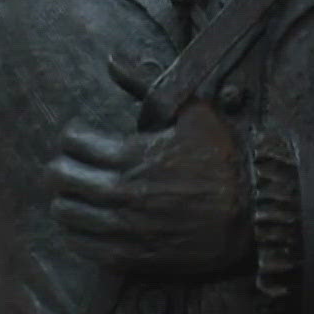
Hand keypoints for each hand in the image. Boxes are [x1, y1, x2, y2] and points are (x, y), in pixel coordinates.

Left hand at [48, 58, 253, 275]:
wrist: (254, 214)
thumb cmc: (224, 159)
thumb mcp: (192, 111)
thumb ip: (147, 83)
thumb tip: (113, 58)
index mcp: (133, 154)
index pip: (73, 142)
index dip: (72, 135)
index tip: (81, 137)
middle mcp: (124, 192)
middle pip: (62, 178)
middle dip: (59, 167)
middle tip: (68, 165)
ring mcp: (127, 227)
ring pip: (68, 214)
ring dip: (65, 200)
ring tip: (75, 194)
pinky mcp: (135, 256)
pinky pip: (86, 247)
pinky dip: (77, 234)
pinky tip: (84, 225)